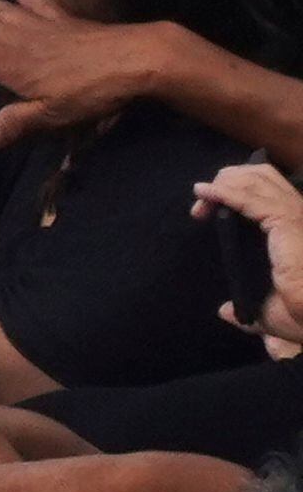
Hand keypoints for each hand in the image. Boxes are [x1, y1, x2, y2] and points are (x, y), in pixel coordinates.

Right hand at [0, 0, 151, 148]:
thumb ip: (14, 124)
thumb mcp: (52, 116)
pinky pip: (42, 9)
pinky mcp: (69, 24)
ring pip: (1, 15)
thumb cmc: (93, 92)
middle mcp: (21, 41)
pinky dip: (29, 1)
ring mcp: (45, 29)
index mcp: (12, 64)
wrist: (139, 60)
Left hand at [193, 163, 302, 338]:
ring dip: (220, 184)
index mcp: (296, 227)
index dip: (234, 188)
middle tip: (201, 203)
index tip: (205, 208)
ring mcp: (295, 215)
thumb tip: (224, 311)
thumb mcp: (266, 308)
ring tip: (199, 198)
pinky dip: (223, 191)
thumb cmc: (300, 316)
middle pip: (259, 176)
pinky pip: (249, 197)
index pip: (268, 188)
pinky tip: (203, 193)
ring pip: (253, 180)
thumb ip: (243, 306)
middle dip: (226, 180)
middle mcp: (299, 214)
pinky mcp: (286, 221)